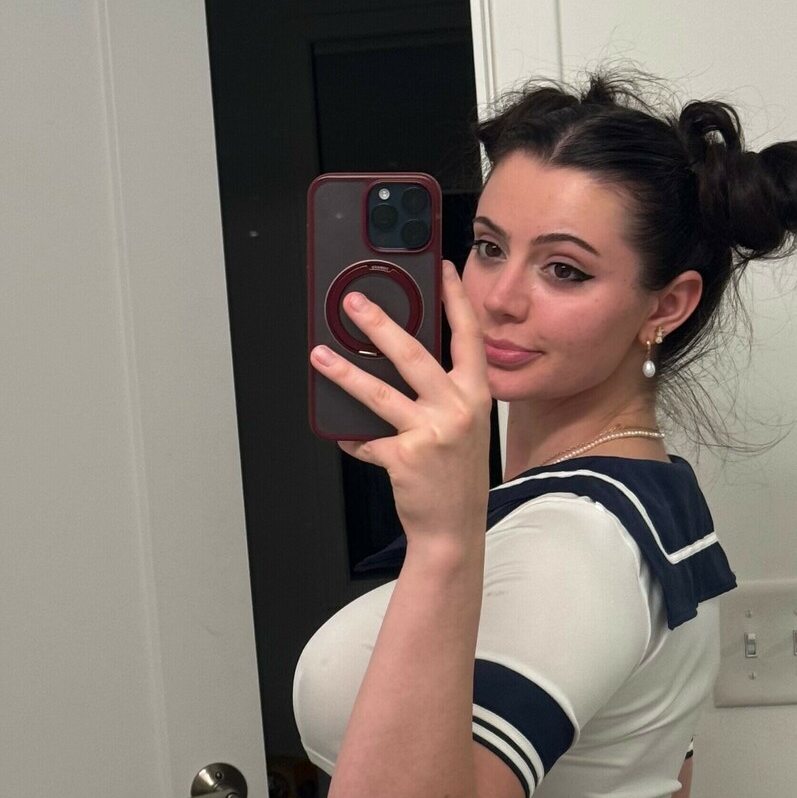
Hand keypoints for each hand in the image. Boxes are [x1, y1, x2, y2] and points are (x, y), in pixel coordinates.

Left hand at [311, 262, 491, 555]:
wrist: (453, 528)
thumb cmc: (456, 475)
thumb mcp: (465, 425)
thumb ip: (444, 392)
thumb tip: (400, 356)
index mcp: (477, 395)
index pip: (468, 336)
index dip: (457, 299)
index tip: (444, 269)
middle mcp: (457, 410)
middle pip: (413, 354)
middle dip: (379, 324)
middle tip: (353, 304)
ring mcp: (431, 433)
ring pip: (378, 393)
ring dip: (344, 372)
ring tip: (320, 355)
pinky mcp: (404, 458)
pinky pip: (365, 438)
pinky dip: (350, 435)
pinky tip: (340, 431)